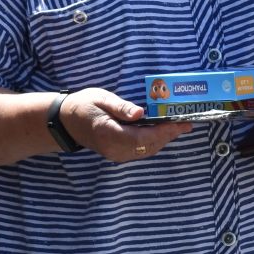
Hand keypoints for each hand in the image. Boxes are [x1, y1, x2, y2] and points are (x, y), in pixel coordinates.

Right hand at [61, 88, 191, 162]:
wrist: (67, 122)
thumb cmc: (84, 105)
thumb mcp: (101, 99)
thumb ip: (120, 107)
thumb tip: (140, 113)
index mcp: (109, 133)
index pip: (142, 137)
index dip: (163, 132)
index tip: (179, 124)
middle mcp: (114, 148)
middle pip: (148, 145)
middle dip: (169, 135)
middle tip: (187, 124)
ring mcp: (115, 154)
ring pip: (146, 150)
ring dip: (164, 139)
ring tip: (180, 127)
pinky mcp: (117, 154)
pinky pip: (140, 150)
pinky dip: (154, 141)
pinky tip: (163, 132)